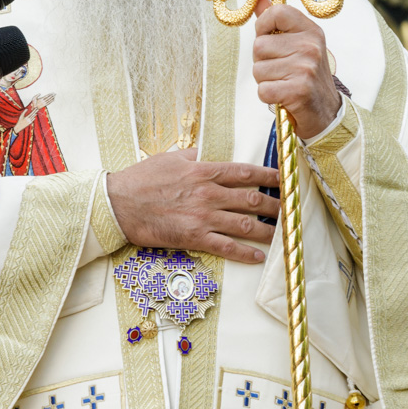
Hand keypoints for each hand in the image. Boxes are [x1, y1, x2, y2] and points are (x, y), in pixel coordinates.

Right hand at [106, 148, 278, 262]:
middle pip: (251, 199)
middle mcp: (208, 194)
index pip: (245, 173)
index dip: (269, 176)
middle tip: (289, 208)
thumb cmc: (141, 179)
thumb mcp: (170, 158)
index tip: (285, 178)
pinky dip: (245, 253)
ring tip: (281, 233)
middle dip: (274, 204)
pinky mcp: (194, 237)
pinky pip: (226, 247)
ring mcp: (202, 217)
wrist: (118, 204)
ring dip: (266, 229)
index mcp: (203, 171)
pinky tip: (257, 256)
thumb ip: (193, 155)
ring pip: (244, 224)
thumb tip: (206, 153)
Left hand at [252, 0, 340, 139]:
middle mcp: (310, 46)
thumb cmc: (306, 75)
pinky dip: (268, 96)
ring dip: (266, 80)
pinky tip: (284, 96)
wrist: (326, 112)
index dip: (263, 26)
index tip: (269, 38)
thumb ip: (276, 21)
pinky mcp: (298, 91)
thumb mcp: (298, 43)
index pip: (277, 11)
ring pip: (258, 70)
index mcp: (310, 31)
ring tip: (284, 83)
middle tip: (281, 70)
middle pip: (259, 46)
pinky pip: (263, 90)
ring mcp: (305, 68)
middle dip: (263, 61)